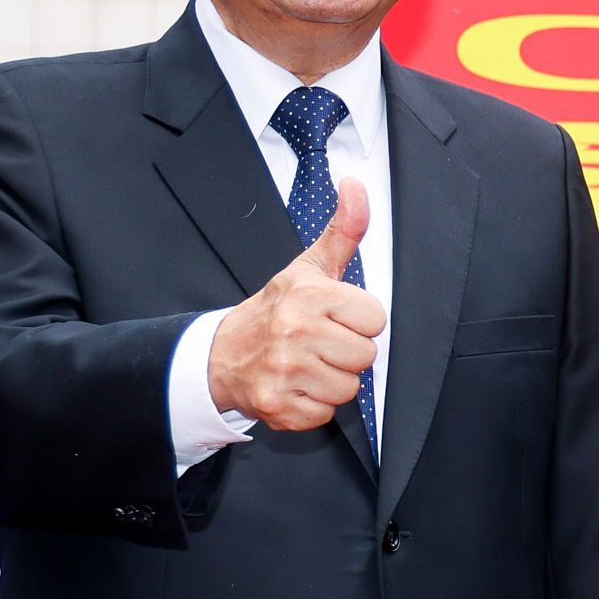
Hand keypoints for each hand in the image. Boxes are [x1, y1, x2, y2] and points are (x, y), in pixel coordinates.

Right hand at [207, 179, 382, 431]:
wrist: (222, 355)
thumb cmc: (276, 309)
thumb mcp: (309, 267)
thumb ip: (342, 229)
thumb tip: (356, 184)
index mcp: (308, 295)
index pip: (375, 319)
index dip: (359, 320)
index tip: (335, 317)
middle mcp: (295, 331)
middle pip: (366, 356)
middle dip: (347, 352)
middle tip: (321, 343)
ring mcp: (284, 371)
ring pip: (349, 388)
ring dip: (332, 380)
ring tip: (309, 364)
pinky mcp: (279, 406)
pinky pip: (326, 414)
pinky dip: (313, 405)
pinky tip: (296, 386)